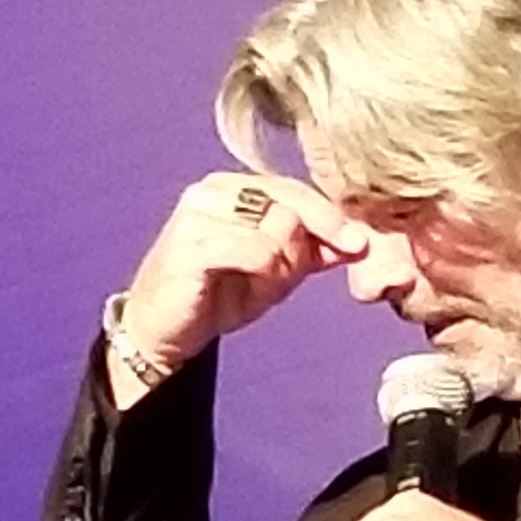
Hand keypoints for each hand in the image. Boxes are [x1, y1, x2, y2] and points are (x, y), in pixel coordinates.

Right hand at [109, 173, 352, 390]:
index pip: (294, 190)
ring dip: (280, 265)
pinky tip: (250, 286)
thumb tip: (358, 240)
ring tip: (260, 285)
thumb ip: (310, 252)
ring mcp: (198, 212)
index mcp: (231, 188)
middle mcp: (212, 190)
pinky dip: (264, 272)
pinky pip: (254, 250)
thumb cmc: (214, 297)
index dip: (329, 217)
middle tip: (290, 276)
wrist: (161, 333)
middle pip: (289, 204)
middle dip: (303, 245)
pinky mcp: (189, 242)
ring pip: (275, 226)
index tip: (358, 243)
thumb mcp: (273, 273)